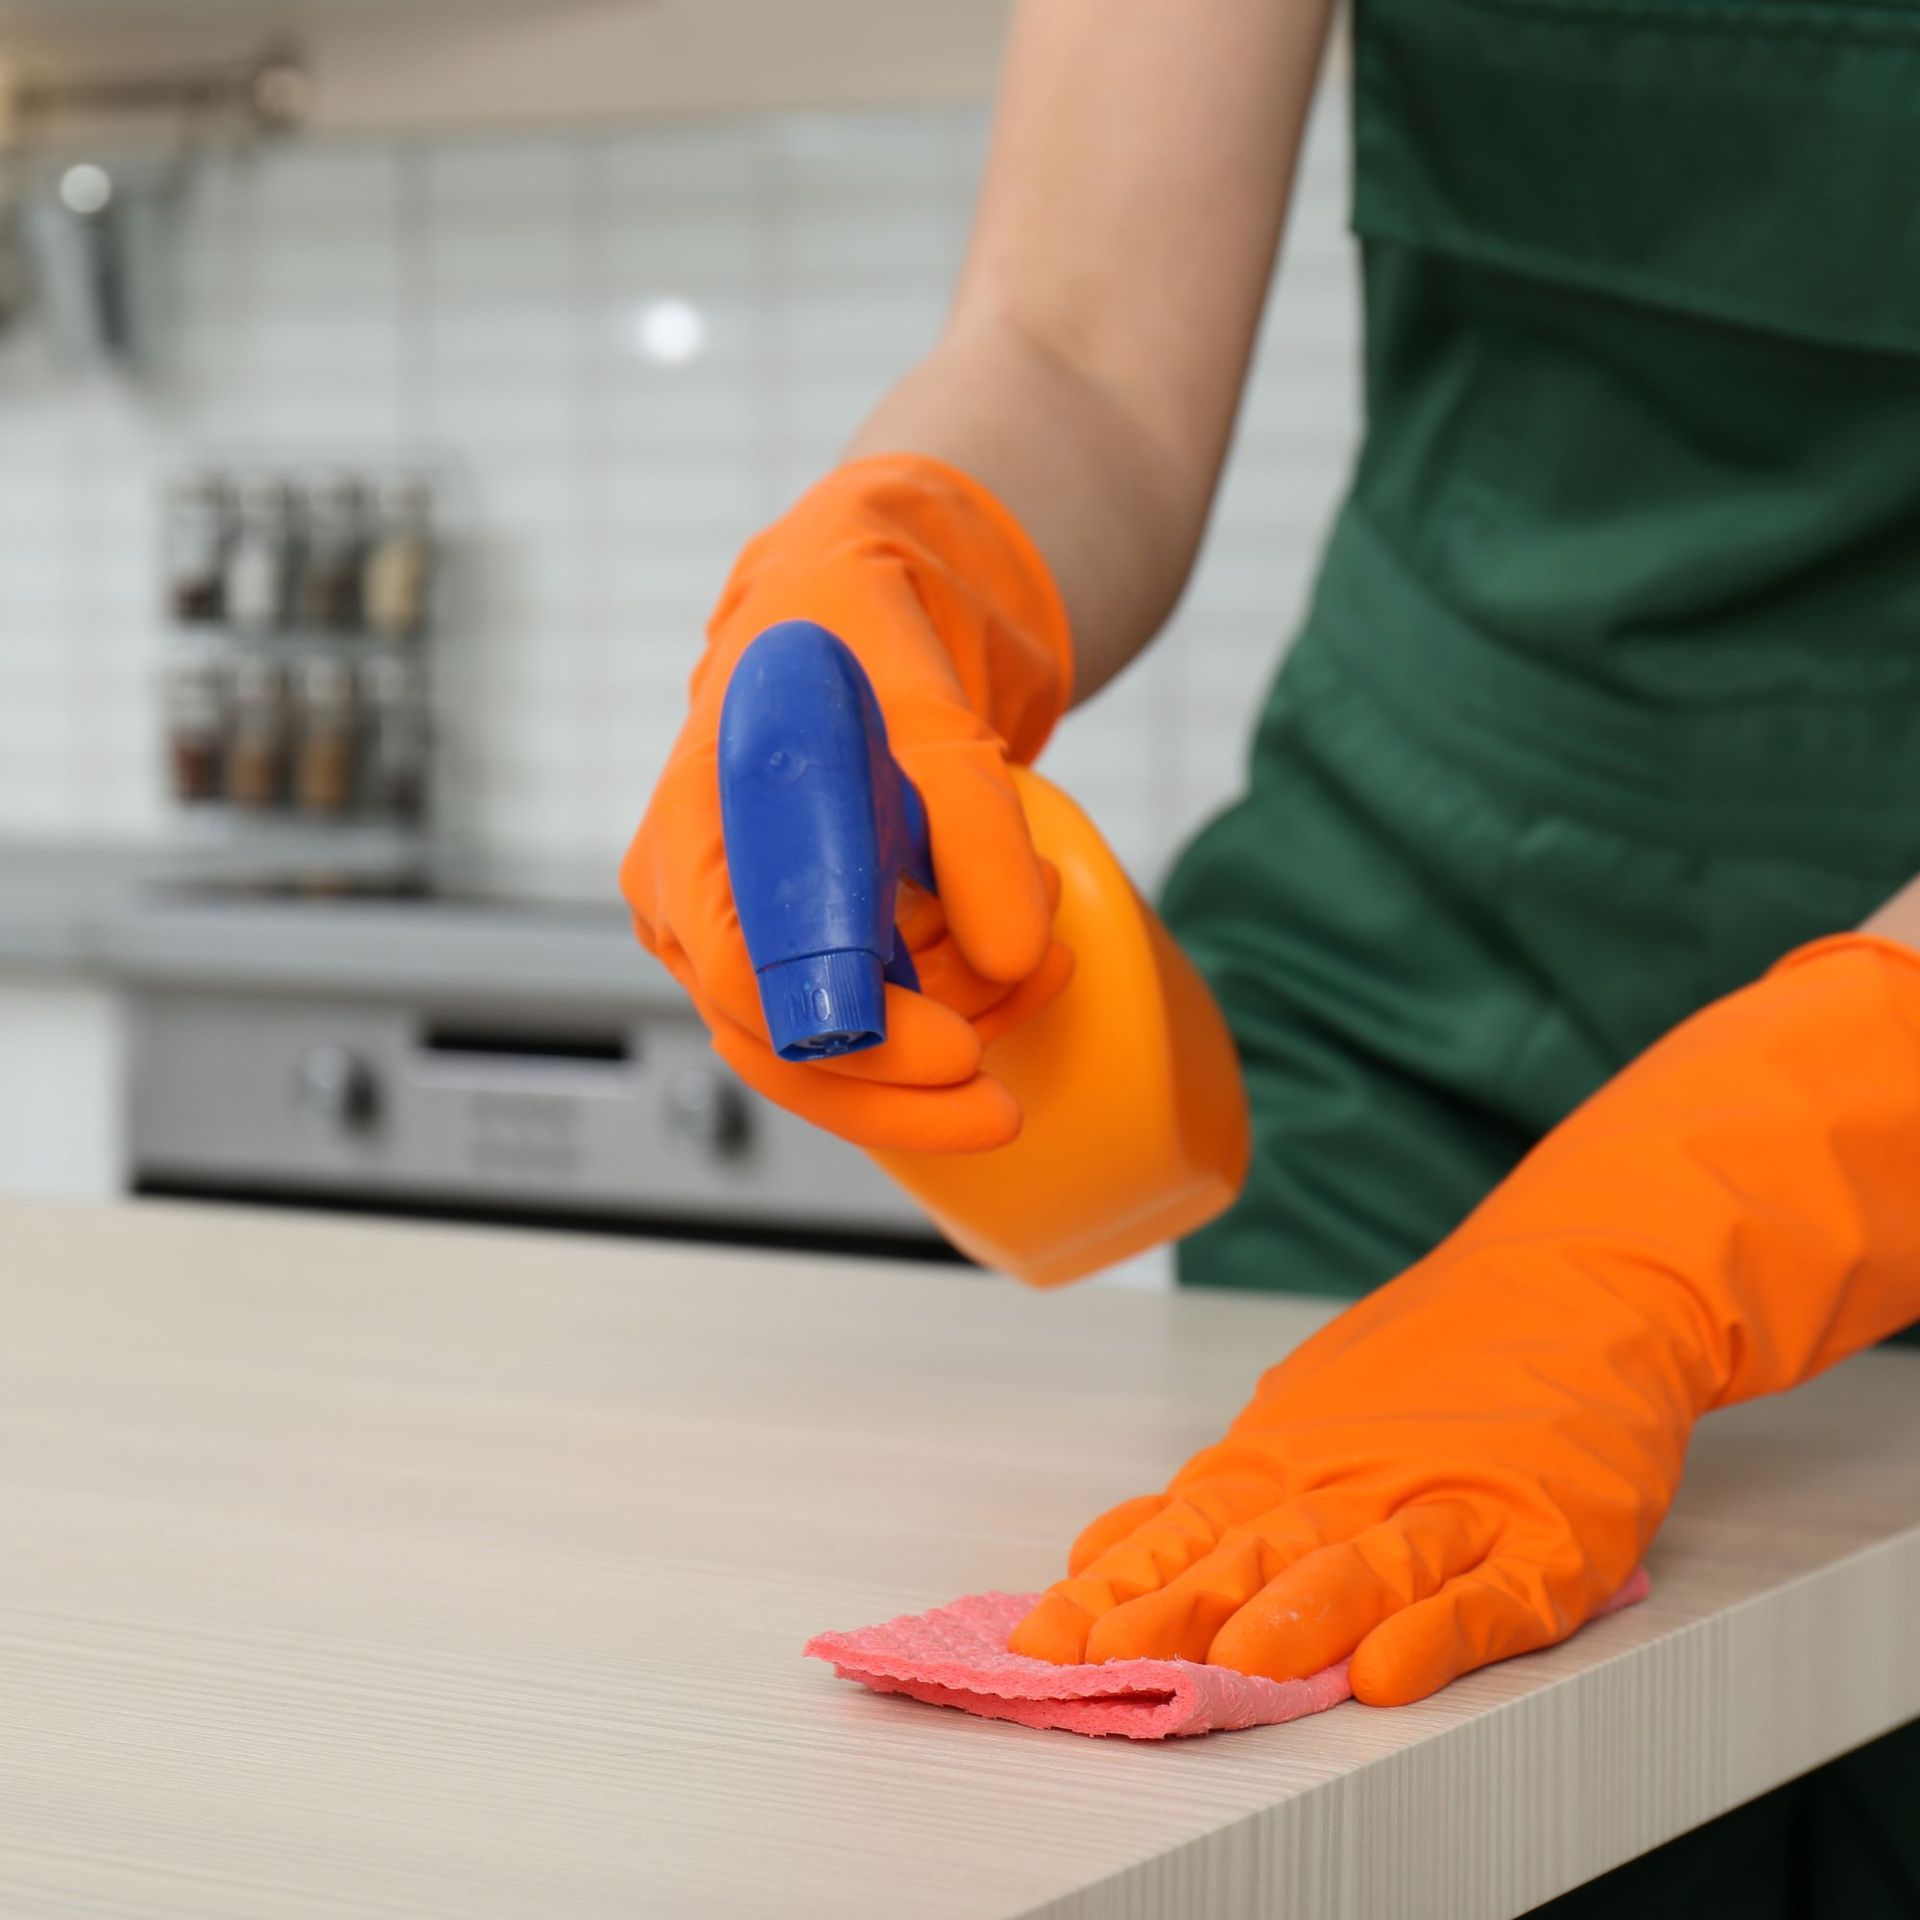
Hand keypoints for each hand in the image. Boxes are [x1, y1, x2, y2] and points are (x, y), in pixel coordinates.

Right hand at [622, 455, 1073, 1151]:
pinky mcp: (792, 951)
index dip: (851, 1035)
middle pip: (776, 1047)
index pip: (744, 973)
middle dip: (900, 1090)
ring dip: (950, 1029)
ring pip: (827, 1053)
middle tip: (1002, 1107)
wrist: (855, 617)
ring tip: (1048, 965)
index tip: (957, 1052)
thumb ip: (974, 821)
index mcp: (695, 822)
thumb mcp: (930, 701)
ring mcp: (735, 935)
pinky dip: (952, 1007)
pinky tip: (1026, 966)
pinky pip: (863, 1020)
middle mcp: (690, 896)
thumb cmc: (861, 636)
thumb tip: (1013, 951)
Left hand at [1013, 936, 1919, 1701]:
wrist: (1581, 1284)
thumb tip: (1116, 1543)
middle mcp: (1352, 1487)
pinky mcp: (1548, 1540)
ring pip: (1361, 1571)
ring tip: (1231, 1671)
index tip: (1041, 1638)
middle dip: (1168, 1613)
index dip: (1114, 1588)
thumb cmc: (1435, 1359)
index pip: (1184, 1532)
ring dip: (1294, 1623)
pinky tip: (1390, 1673)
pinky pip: (1488, 1594)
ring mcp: (1451, 1508)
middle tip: (1097, 1663)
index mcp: (1287, 1463)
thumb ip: (1225, 1490)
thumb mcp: (1306, 1411)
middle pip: (1251, 1556)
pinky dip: (1438, 1632)